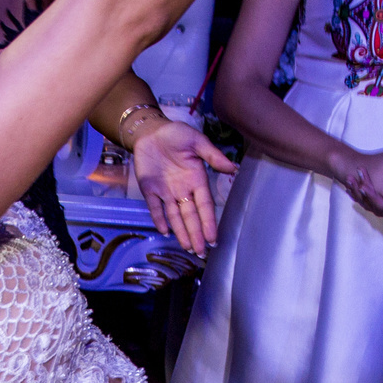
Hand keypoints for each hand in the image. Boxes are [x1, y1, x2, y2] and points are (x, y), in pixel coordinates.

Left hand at [132, 120, 236, 257]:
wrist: (151, 130)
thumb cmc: (176, 135)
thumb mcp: (197, 141)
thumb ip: (213, 156)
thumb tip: (233, 168)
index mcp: (196, 179)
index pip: (204, 205)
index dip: (208, 222)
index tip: (213, 238)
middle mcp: (183, 190)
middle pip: (191, 216)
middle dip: (196, 234)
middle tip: (201, 252)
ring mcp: (166, 191)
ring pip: (175, 216)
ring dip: (181, 232)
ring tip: (187, 248)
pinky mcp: (149, 189)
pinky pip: (154, 207)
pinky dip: (159, 218)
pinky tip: (165, 231)